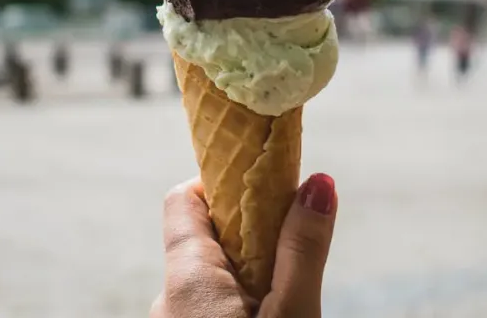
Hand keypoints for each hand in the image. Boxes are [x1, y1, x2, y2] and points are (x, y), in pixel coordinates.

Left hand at [151, 173, 337, 317]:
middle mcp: (167, 297)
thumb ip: (302, 249)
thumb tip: (319, 182)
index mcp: (186, 278)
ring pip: (211, 274)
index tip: (269, 190)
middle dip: (251, 232)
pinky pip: (207, 304)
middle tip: (292, 246)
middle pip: (205, 236)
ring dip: (249, 270)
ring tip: (287, 291)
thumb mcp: (293, 313)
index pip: (185, 197)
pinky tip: (271, 313)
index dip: (226, 183)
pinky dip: (238, 299)